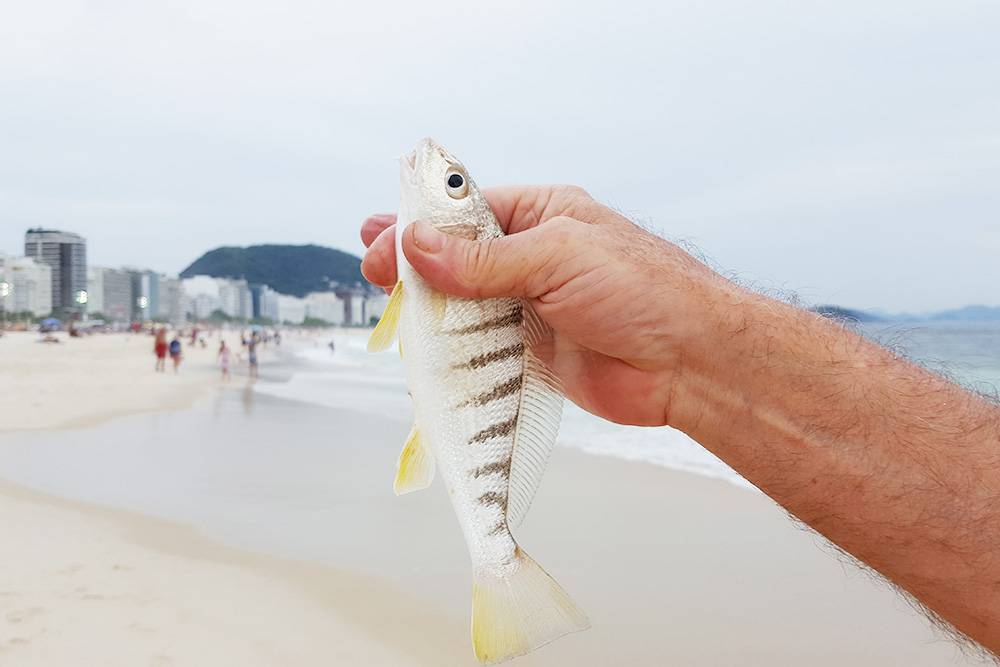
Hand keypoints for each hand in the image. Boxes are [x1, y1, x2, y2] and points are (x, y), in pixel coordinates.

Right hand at [361, 186, 737, 427]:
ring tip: (386, 307)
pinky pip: (481, 346)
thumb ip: (484, 261)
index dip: (422, 223)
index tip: (378, 233)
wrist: (689, 362)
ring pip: (466, 303)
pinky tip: (421, 348)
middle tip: (370, 271)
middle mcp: (534, 257)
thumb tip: (414, 246)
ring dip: (428, 307)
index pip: (470, 213)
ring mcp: (532, 306)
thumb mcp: (556, 258)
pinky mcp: (533, 351)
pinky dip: (451, 348)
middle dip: (414, 263)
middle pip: (459, 258)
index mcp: (544, 215)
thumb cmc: (639, 290)